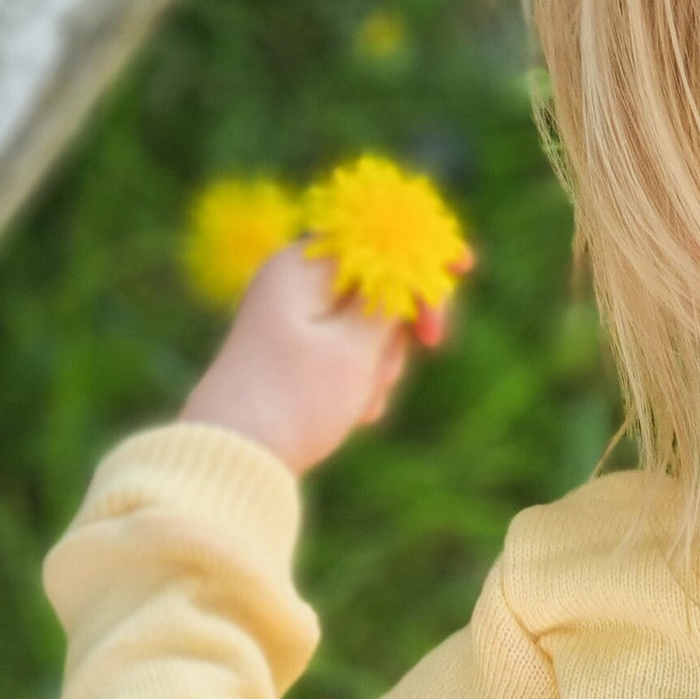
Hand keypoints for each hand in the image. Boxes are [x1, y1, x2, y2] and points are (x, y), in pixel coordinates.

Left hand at [182, 244, 416, 473]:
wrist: (235, 460)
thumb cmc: (294, 400)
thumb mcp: (356, 348)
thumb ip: (392, 299)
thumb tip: (412, 262)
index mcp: (301, 266)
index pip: (376, 238)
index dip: (421, 250)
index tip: (464, 267)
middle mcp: (293, 283)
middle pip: (377, 283)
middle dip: (401, 323)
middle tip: (430, 347)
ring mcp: (292, 320)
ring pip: (366, 326)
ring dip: (381, 361)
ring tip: (362, 401)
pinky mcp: (295, 355)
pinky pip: (346, 354)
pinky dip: (359, 380)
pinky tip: (352, 413)